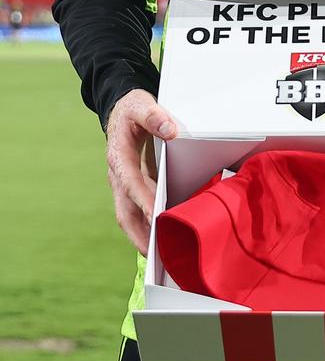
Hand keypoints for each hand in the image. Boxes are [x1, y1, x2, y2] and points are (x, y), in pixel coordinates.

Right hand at [106, 89, 176, 254]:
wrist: (121, 109)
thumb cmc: (131, 109)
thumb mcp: (141, 104)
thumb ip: (155, 116)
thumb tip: (170, 131)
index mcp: (118, 156)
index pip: (130, 183)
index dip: (142, 200)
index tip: (156, 215)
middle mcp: (118, 174)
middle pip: (124, 211)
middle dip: (138, 234)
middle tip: (156, 255)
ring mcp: (123, 183)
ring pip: (129, 215)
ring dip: (142, 236)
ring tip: (161, 256)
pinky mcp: (132, 186)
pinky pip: (137, 210)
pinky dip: (147, 225)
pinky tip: (163, 236)